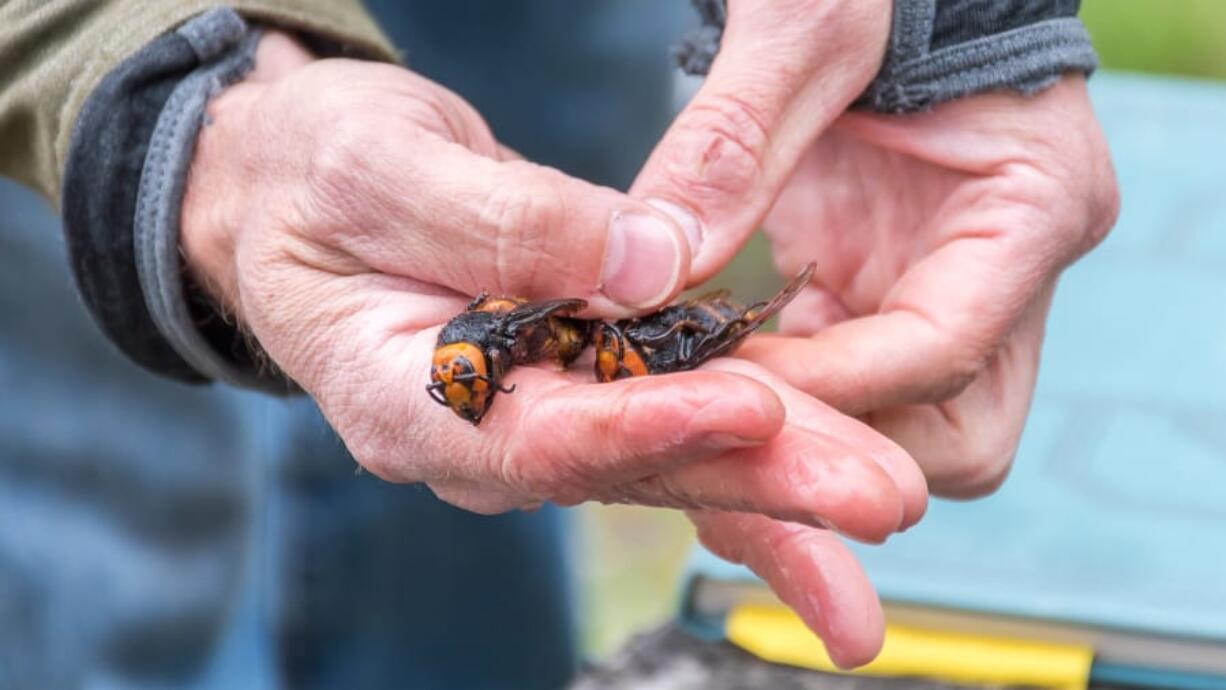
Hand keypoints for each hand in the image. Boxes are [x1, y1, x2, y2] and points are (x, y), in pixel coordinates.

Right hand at [181, 35, 923, 546]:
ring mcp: (536, 410)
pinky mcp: (578, 377)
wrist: (301, 187)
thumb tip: (639, 262)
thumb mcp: (381, 170)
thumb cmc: (314, 174)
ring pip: (668, 452)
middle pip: (630, 468)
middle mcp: (481, 431)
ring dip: (781, 473)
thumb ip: (504, 222)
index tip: (748, 411)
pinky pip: (673, 410)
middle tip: (877, 498)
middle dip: (758, 484)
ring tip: (886, 494)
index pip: (536, 437)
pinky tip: (835, 446)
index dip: (643, 429)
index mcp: (407, 400)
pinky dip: (754, 429)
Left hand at [633, 2, 1118, 496]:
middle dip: (841, 445)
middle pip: (959, 436)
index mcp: (1034, 205)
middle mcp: (1012, 268)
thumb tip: (646, 275)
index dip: (827, 386)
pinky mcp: (893, 287)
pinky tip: (706, 371)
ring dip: (806, 432)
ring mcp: (956, 286)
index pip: (943, 350)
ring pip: (905, 429)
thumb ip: (730, 146)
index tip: (715, 381)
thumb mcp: (805, 30)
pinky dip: (782, 392)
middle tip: (716, 420)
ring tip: (696, 404)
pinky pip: (849, 382)